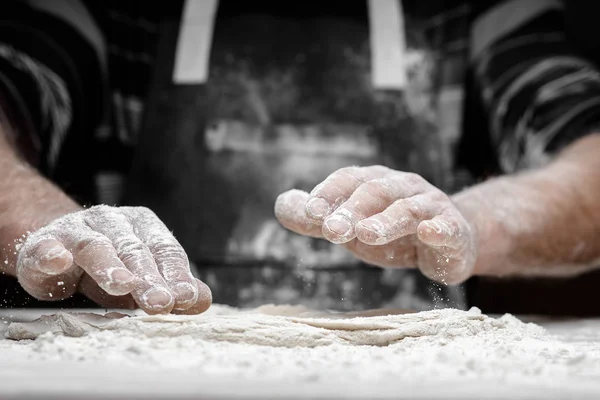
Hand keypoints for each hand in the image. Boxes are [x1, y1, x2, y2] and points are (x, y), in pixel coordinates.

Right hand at [16, 205, 211, 313]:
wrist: (57, 247)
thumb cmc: (110, 265)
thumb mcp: (143, 277)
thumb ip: (172, 287)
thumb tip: (203, 300)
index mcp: (143, 226)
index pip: (164, 251)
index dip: (176, 275)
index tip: (186, 298)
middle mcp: (113, 221)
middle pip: (134, 250)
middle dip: (149, 278)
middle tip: (161, 303)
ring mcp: (77, 229)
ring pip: (95, 246)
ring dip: (109, 266)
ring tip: (122, 285)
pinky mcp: (43, 243)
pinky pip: (46, 248)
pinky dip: (51, 254)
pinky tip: (58, 261)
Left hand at [275, 166, 476, 283]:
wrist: (450, 240)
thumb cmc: (391, 230)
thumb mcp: (351, 226)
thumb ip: (317, 219)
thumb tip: (281, 205)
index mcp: (374, 183)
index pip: (348, 179)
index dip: (328, 192)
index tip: (309, 211)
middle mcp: (402, 187)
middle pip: (375, 192)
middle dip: (351, 210)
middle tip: (331, 230)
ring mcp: (430, 207)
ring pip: (408, 209)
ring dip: (386, 220)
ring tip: (366, 234)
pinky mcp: (453, 231)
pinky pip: (447, 228)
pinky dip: (439, 229)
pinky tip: (429, 233)